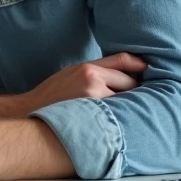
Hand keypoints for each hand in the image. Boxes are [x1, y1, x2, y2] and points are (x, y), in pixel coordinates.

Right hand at [21, 53, 147, 112]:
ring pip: (126, 100)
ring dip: (127, 105)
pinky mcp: (96, 115)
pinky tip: (114, 120)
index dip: (139, 65)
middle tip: (131, 97)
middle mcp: (93, 80)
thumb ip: (98, 70)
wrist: (33, 111)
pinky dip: (120, 116)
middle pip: (129, 82)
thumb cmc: (55, 93)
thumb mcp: (73, 72)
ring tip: (120, 110)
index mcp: (87, 67)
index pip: (123, 61)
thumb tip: (128, 70)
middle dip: (132, 89)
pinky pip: (118, 114)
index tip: (148, 68)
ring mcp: (95, 99)